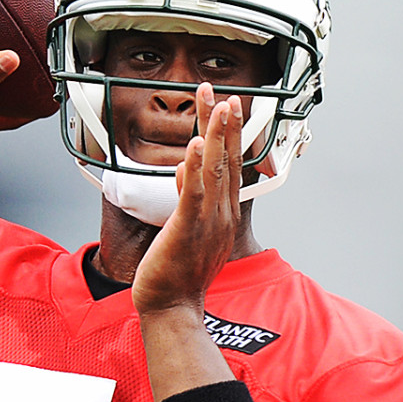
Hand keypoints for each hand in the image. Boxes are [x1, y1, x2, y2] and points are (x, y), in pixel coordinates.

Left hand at [132, 84, 243, 315]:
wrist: (173, 306)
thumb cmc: (179, 270)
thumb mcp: (190, 228)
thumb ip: (191, 197)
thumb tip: (184, 169)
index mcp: (223, 211)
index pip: (229, 164)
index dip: (229, 133)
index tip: (227, 105)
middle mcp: (221, 212)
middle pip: (227, 160)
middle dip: (226, 125)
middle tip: (226, 95)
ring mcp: (208, 220)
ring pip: (215, 170)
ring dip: (216, 135)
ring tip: (218, 105)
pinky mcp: (188, 228)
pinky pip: (194, 194)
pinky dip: (195, 168)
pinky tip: (195, 146)